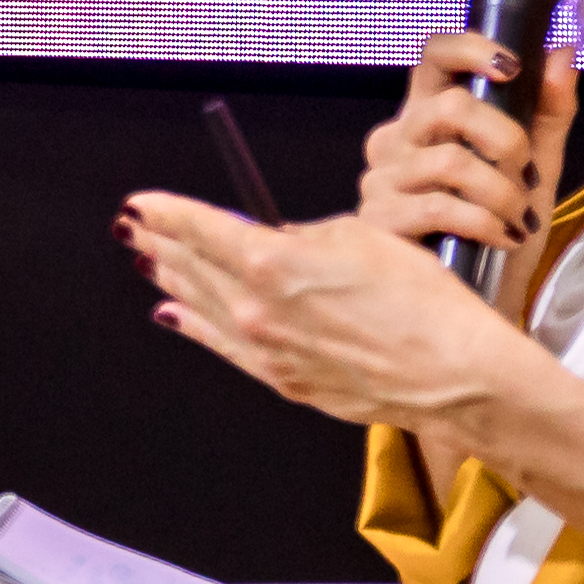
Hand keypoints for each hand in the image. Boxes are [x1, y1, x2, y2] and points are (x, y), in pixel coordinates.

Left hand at [120, 191, 543, 438]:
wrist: (450, 373)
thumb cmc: (421, 301)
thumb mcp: (363, 237)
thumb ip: (306, 237)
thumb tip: (281, 241)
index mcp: (273, 263)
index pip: (201, 229)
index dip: (166, 212)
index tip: (141, 203)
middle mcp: (257, 309)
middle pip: (192, 268)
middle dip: (160, 243)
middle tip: (134, 228)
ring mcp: (266, 350)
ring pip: (201, 307)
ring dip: (172, 279)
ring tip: (149, 261)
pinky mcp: (282, 379)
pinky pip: (221, 345)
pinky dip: (194, 325)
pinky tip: (174, 313)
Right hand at [355, 13, 577, 269]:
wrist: (485, 301)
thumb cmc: (503, 230)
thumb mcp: (537, 167)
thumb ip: (549, 110)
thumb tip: (562, 52)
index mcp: (428, 115)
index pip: (434, 56)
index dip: (470, 49)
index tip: (512, 67)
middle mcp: (395, 139)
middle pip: (449, 106)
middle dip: (505, 139)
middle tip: (526, 175)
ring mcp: (381, 180)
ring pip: (450, 162)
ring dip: (501, 193)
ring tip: (518, 219)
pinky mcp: (378, 222)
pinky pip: (439, 207)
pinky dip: (485, 223)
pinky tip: (503, 239)